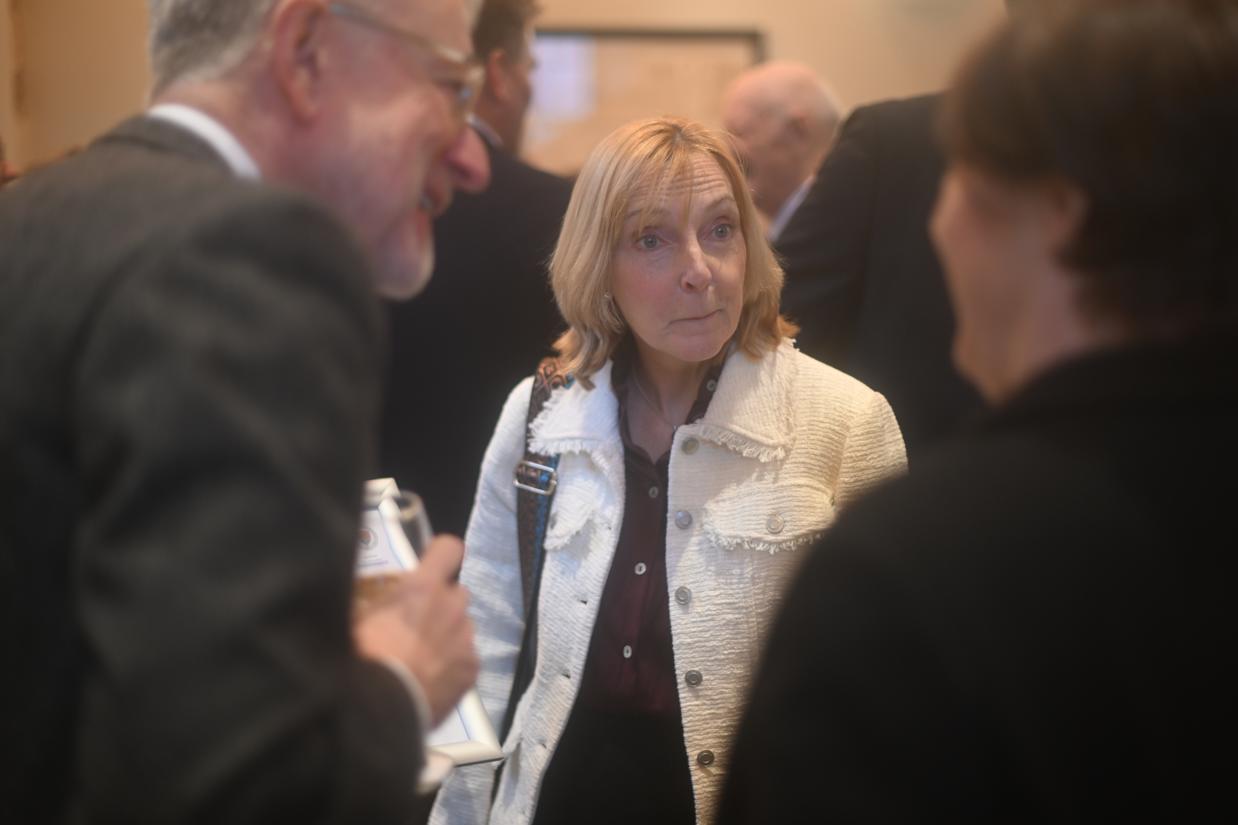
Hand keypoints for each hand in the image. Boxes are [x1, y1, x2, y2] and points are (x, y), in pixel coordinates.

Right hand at [355, 535, 477, 725]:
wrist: (380, 707)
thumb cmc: (363, 655)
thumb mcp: (356, 617)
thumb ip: (375, 600)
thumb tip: (363, 595)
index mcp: (423, 587)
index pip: (449, 548)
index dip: (440, 555)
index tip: (429, 568)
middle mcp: (452, 605)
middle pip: (456, 592)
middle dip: (441, 604)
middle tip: (417, 626)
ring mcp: (466, 638)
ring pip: (462, 627)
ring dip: (448, 636)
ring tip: (423, 660)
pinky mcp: (473, 668)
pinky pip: (466, 658)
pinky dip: (453, 666)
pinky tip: (432, 682)